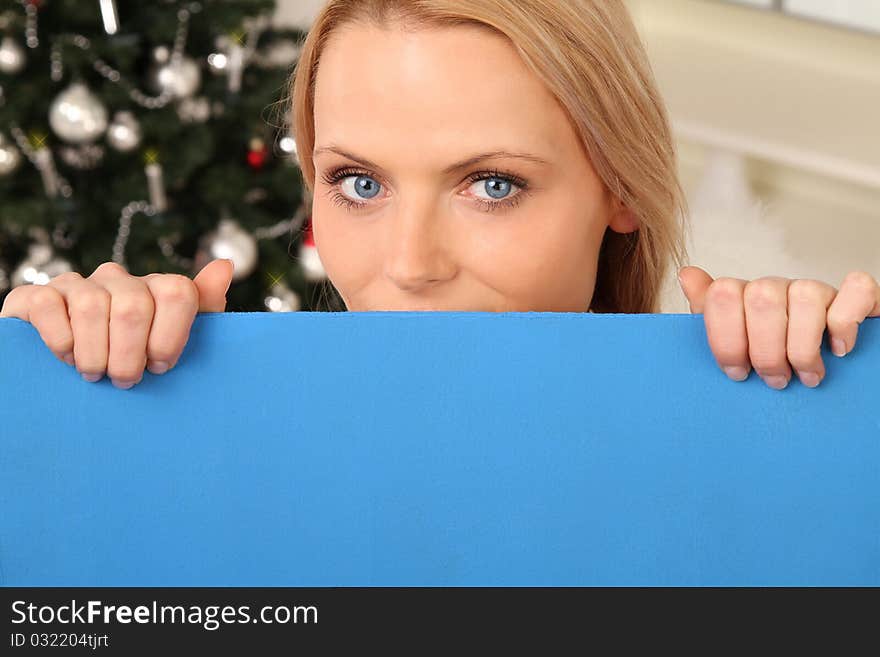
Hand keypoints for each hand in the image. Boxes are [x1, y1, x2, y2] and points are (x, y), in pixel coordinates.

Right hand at [0, 258, 234, 388]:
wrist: (67, 370)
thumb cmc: (132, 360)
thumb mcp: (172, 342)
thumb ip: (203, 308)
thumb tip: (224, 266)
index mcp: (155, 288)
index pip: (178, 292)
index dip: (171, 336)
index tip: (160, 366)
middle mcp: (118, 279)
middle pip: (135, 306)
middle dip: (131, 354)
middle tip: (126, 380)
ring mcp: (77, 284)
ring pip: (92, 307)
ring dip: (96, 353)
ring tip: (96, 375)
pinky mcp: (37, 295)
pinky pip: (50, 307)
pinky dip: (61, 340)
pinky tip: (67, 358)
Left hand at [677, 266, 879, 388]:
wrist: (825, 363)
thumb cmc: (770, 358)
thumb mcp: (733, 342)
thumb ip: (709, 312)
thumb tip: (687, 274)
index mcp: (743, 296)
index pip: (721, 295)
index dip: (726, 339)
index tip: (738, 372)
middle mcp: (778, 287)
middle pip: (761, 298)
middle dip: (765, 350)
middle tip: (776, 380)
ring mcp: (816, 289)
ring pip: (805, 296)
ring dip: (804, 346)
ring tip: (807, 375)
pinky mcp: (858, 297)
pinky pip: (855, 290)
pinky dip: (845, 323)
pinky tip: (839, 350)